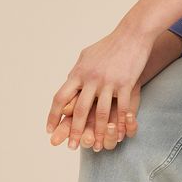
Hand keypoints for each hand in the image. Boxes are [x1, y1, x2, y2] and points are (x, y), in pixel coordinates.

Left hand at [46, 22, 151, 150]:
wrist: (132, 34)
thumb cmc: (110, 45)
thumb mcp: (87, 55)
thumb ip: (77, 71)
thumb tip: (68, 82)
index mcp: (79, 72)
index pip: (60, 97)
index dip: (53, 115)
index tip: (49, 129)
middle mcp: (91, 78)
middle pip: (79, 110)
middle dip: (73, 131)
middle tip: (70, 146)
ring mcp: (109, 82)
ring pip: (100, 113)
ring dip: (97, 132)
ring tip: (94, 146)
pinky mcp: (126, 84)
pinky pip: (122, 109)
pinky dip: (120, 124)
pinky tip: (119, 135)